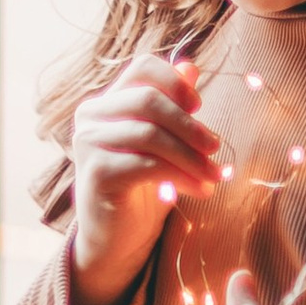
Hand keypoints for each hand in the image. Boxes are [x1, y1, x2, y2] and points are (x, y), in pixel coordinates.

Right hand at [68, 54, 221, 304]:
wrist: (116, 239)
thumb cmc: (140, 186)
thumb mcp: (160, 143)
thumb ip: (170, 106)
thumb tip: (190, 65)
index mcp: (106, 102)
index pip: (142, 68)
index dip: (176, 82)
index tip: (200, 107)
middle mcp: (90, 117)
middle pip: (149, 100)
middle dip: (190, 124)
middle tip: (217, 146)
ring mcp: (88, 144)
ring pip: (151, 134)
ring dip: (192, 156)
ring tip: (215, 175)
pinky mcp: (96, 174)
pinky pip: (147, 164)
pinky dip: (181, 176)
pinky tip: (200, 190)